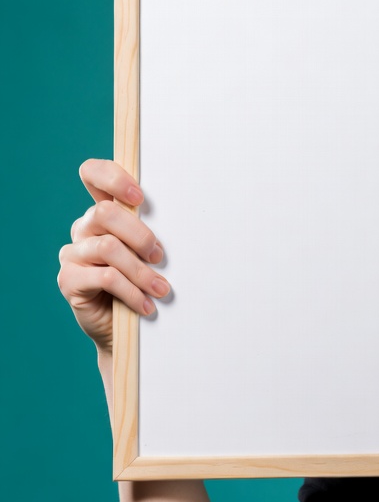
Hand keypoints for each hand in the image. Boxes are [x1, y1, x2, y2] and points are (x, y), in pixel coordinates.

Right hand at [57, 159, 169, 353]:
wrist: (125, 328)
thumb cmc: (143, 282)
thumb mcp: (149, 252)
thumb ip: (152, 229)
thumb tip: (186, 214)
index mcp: (103, 212)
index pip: (92, 174)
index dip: (113, 178)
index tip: (140, 198)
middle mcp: (84, 228)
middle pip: (104, 212)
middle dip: (140, 234)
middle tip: (160, 256)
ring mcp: (73, 253)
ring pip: (108, 247)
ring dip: (141, 270)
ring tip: (161, 288)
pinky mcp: (69, 280)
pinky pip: (105, 277)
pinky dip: (131, 291)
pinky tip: (146, 305)